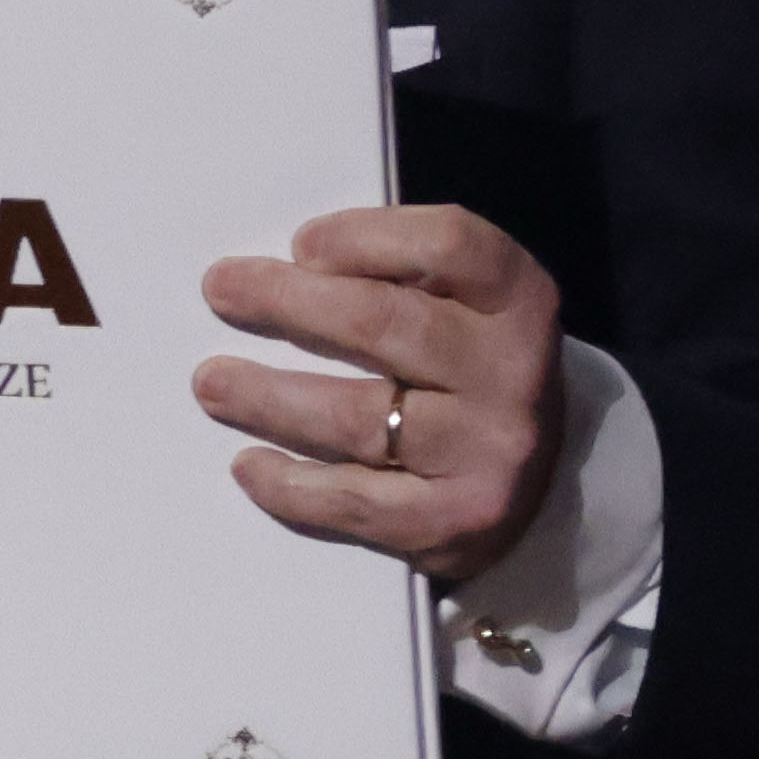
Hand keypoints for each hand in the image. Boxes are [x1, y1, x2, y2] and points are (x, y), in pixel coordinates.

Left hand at [197, 205, 561, 583]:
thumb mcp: (464, 305)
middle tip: (221, 291)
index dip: (365, 237)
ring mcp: (485, 451)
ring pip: (354, 417)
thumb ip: (398, 277)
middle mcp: (510, 371)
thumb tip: (285, 272)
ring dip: (266, 397)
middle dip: (287, 303)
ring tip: (212, 383)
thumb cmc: (471, 371)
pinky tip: (248, 464)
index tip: (303, 246)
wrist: (546, 481)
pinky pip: (351, 500)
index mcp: (517, 298)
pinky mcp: (454, 521)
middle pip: (382, 325)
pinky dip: (288, 484)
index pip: (447, 245)